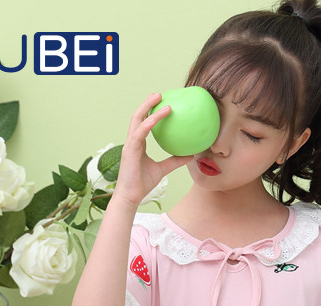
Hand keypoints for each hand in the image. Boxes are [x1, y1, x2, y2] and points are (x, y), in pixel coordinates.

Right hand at [113, 93, 192, 207]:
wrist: (131, 196)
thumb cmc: (143, 183)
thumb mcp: (163, 169)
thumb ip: (175, 161)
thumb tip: (191, 155)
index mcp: (138, 144)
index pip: (143, 123)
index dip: (150, 111)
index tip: (160, 102)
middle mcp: (132, 141)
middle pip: (138, 116)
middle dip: (147, 103)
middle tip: (159, 94)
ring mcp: (130, 144)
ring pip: (137, 120)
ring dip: (148, 108)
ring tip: (159, 99)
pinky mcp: (130, 150)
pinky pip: (139, 133)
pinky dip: (148, 124)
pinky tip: (157, 117)